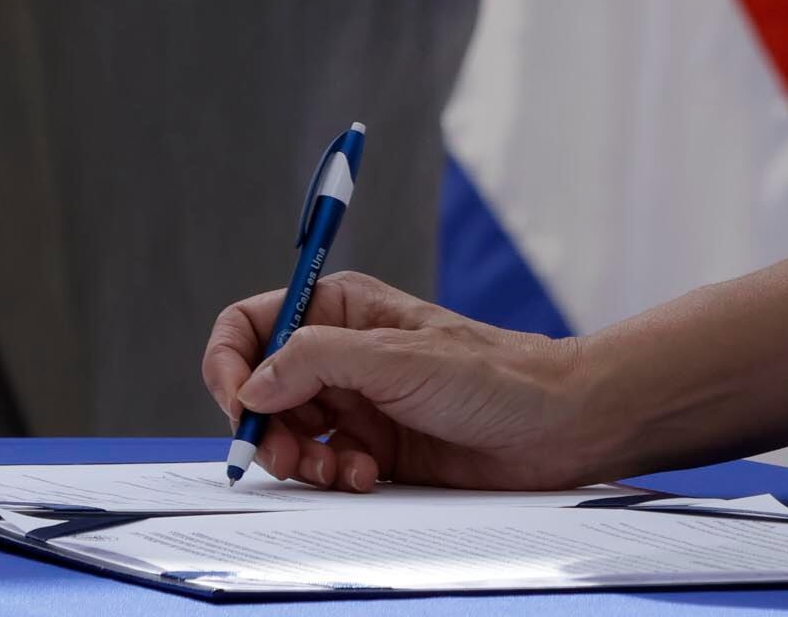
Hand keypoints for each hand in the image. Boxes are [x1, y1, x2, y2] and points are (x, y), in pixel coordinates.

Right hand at [200, 269, 622, 492]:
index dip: (231, 363)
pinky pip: (322, 467)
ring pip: (286, 435)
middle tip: (289, 455)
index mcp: (344, 310)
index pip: (252, 324)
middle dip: (265, 427)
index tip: (240, 405)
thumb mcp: (398, 358)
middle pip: (260, 391)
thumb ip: (317, 360)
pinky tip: (368, 476)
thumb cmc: (496, 376)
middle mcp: (343, 354)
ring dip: (300, 459)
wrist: (557, 427)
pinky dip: (333, 477)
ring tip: (340, 469)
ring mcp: (357, 404)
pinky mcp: (373, 448)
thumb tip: (253, 382)